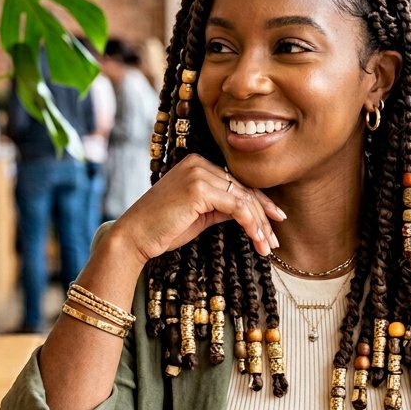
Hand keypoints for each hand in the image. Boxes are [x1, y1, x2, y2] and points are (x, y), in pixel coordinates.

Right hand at [107, 155, 285, 267]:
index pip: (236, 183)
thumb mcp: (199, 214)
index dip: (259, 203)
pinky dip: (251, 225)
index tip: (275, 220)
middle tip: (275, 239)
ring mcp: (198, 173)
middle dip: (264, 216)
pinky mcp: (199, 189)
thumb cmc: (163, 229)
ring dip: (260, 225)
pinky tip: (258, 240)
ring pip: (243, 199)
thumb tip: (247, 212)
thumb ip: (222, 207)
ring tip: (269, 246)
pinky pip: (236, 207)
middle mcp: (198, 163)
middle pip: (243, 189)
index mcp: (197, 164)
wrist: (135, 237)